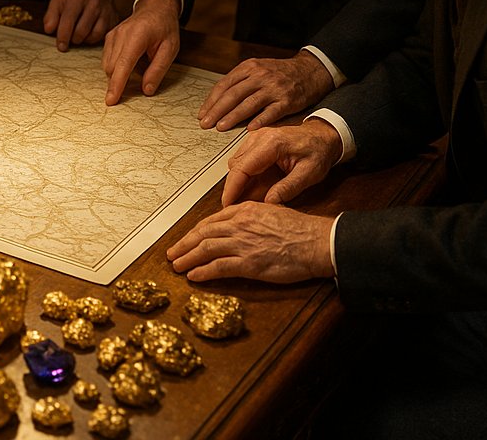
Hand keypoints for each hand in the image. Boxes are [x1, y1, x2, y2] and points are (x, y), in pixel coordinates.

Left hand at [43, 0, 117, 50]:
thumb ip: (50, 16)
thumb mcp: (58, 3)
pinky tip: (88, 34)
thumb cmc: (73, 1)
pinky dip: (93, 39)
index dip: (63, 36)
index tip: (61, 46)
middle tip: (69, 39)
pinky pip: (102, 36)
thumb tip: (49, 30)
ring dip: (83, 40)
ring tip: (78, 36)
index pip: (68, 20)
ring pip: (93, 35)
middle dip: (73, 39)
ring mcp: (105, 11)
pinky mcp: (112, 19)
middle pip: (81, 31)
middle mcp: (93, 3)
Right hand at [101, 0, 180, 105]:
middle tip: (140, 79)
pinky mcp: (109, 37)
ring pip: (108, 65)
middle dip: (120, 82)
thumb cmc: (165, 28)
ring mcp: (112, 35)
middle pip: (112, 67)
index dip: (117, 84)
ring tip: (140, 64)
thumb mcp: (170, 49)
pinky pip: (107, 59)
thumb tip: (146, 91)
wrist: (155, 8)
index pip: (123, 64)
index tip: (111, 100)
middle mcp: (121, 34)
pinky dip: (117, 67)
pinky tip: (132, 61)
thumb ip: (158, 70)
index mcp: (138, 35)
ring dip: (119, 74)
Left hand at [166, 202, 334, 282]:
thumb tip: (235, 225)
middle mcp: (239, 225)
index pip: (211, 221)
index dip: (195, 232)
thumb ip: (250, 218)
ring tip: (177, 266)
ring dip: (188, 258)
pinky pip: (219, 267)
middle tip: (171, 253)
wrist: (315, 241)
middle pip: (203, 234)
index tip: (186, 239)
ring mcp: (242, 244)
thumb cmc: (299, 229)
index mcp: (244, 211)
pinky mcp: (249, 263)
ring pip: (206, 249)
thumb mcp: (270, 212)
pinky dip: (203, 271)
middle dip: (184, 244)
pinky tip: (194, 276)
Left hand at [198, 50, 334, 131]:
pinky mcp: (288, 100)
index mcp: (249, 67)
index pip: (225, 85)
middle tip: (205, 124)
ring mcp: (274, 88)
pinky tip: (249, 129)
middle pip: (233, 95)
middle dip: (217, 111)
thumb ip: (240, 81)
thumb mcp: (258, 68)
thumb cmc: (279, 73)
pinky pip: (271, 112)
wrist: (310, 70)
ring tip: (220, 128)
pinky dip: (259, 121)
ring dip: (233, 117)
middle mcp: (260, 76)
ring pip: (249, 104)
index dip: (211, 101)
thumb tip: (217, 100)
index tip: (202, 114)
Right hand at [220, 120, 342, 206]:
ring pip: (236, 162)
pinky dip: (243, 173)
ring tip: (245, 197)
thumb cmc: (318, 151)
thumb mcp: (309, 174)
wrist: (323, 136)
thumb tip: (268, 203)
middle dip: (233, 187)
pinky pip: (242, 158)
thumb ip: (288, 188)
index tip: (227, 204)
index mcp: (271, 144)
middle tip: (235, 206)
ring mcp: (255, 137)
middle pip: (235, 165)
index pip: (242, 168)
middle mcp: (259, 137)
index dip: (232, 188)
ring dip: (238, 180)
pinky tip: (252, 185)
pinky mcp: (255, 140)